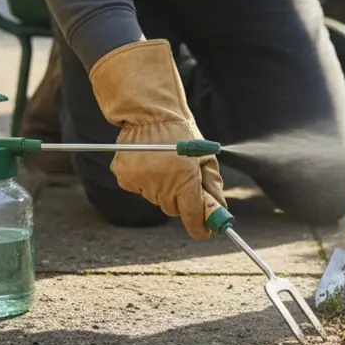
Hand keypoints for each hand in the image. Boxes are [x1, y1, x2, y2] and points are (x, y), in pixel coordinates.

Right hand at [88, 39, 227, 237]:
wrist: (150, 114)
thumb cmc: (182, 133)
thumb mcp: (205, 157)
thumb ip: (213, 186)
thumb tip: (219, 211)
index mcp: (185, 180)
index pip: (192, 216)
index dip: (200, 226)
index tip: (204, 229)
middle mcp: (162, 185)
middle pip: (174, 209)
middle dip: (181, 200)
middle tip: (183, 181)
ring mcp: (141, 183)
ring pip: (157, 199)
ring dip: (163, 188)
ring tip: (164, 165)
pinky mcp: (125, 178)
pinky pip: (140, 189)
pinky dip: (146, 181)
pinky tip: (148, 163)